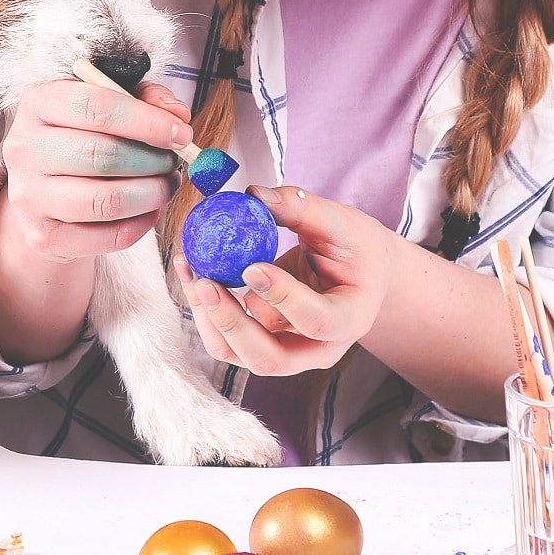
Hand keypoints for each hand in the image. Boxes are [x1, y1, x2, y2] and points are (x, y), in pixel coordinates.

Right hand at [1, 77, 190, 261]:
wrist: (43, 188)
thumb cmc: (83, 136)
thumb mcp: (109, 101)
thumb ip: (146, 97)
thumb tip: (179, 115)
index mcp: (39, 103)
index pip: (96, 107)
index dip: (147, 121)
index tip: (180, 133)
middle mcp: (24, 149)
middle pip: (104, 156)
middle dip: (154, 160)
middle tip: (175, 161)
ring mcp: (30, 196)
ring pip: (108, 200)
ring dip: (153, 193)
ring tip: (166, 184)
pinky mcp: (44, 237)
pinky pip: (110, 236)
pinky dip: (142, 223)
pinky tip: (149, 208)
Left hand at [178, 185, 405, 375]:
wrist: (362, 274)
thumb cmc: (357, 248)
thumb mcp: (340, 222)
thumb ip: (300, 207)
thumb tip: (254, 194)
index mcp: (350, 318)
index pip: (317, 321)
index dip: (282, 297)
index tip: (250, 267)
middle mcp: (319, 348)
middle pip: (270, 359)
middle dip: (232, 324)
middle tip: (206, 283)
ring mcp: (289, 352)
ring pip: (240, 354)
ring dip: (209, 317)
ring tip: (191, 270)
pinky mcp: (263, 343)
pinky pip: (227, 340)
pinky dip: (205, 311)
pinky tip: (193, 274)